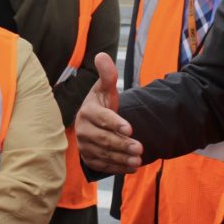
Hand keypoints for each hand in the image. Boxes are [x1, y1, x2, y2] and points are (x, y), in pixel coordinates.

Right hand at [75, 52, 143, 173]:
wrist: (93, 122)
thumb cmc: (102, 103)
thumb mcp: (105, 88)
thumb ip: (107, 74)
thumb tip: (102, 55)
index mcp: (87, 111)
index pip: (102, 118)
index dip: (115, 123)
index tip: (130, 128)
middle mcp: (83, 129)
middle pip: (104, 139)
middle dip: (122, 144)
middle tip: (140, 147)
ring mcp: (84, 146)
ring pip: (104, 154)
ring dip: (122, 158)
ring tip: (138, 159)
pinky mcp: (89, 158)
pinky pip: (102, 165)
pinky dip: (117, 168)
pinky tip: (131, 167)